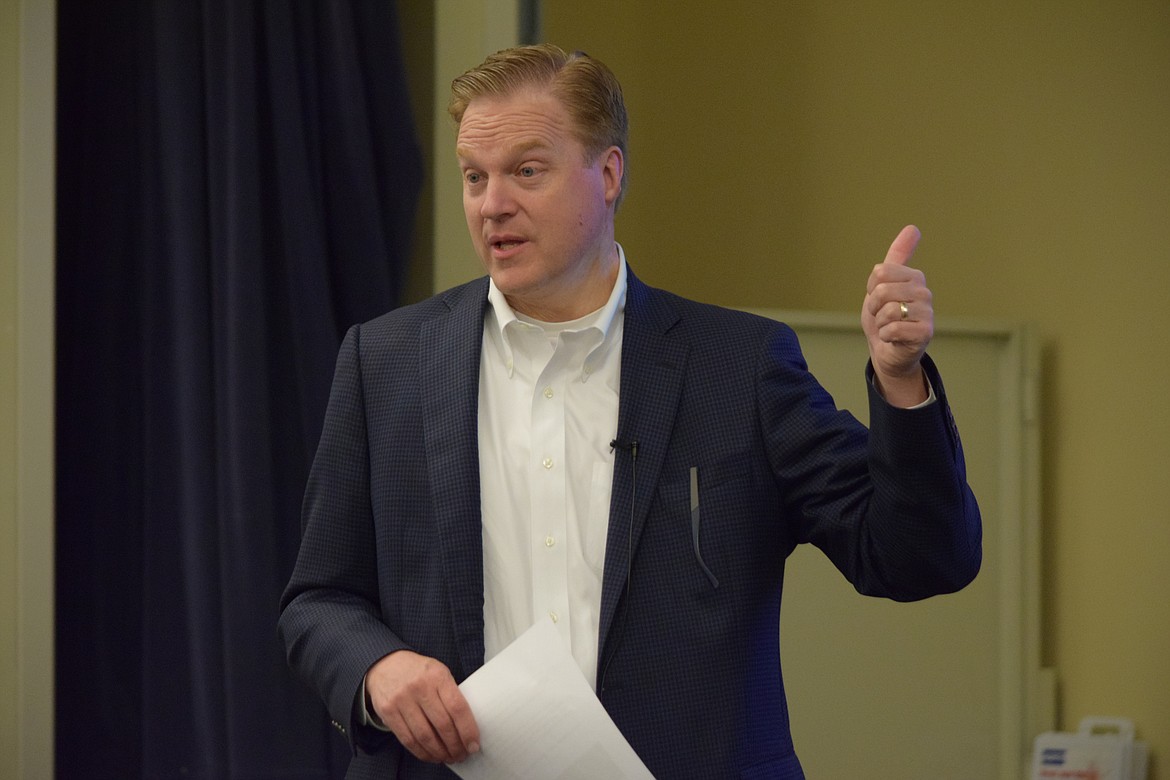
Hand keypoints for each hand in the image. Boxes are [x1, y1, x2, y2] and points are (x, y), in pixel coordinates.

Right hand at [365, 650, 479, 763]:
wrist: (385, 663)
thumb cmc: (418, 671)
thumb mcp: (438, 672)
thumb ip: (450, 694)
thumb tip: (466, 726)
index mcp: (437, 676)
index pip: (457, 708)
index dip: (467, 730)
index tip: (473, 745)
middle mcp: (419, 687)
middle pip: (442, 725)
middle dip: (455, 746)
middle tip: (462, 755)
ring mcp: (401, 700)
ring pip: (425, 736)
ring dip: (439, 752)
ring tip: (448, 757)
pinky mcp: (388, 712)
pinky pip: (408, 739)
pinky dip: (422, 752)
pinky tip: (431, 755)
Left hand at [861, 225, 932, 406]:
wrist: (888, 352)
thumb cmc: (885, 318)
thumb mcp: (883, 284)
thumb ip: (896, 257)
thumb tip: (913, 228)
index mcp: (914, 277)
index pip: (880, 272)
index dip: (871, 289)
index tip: (878, 299)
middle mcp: (924, 292)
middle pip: (882, 290)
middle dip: (874, 307)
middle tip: (882, 317)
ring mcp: (927, 312)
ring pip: (887, 309)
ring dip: (880, 323)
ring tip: (888, 327)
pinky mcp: (925, 332)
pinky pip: (892, 328)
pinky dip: (885, 336)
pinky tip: (893, 338)